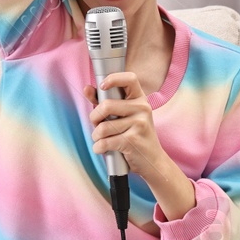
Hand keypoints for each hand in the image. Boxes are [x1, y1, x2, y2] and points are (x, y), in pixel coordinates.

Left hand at [84, 73, 196, 214]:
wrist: (152, 160)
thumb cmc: (135, 135)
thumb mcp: (124, 116)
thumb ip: (105, 102)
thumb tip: (87, 88)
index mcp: (140, 99)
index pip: (129, 78)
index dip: (113, 79)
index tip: (102, 86)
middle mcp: (142, 108)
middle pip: (106, 105)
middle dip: (94, 118)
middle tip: (97, 125)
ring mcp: (139, 124)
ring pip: (102, 127)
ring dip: (96, 136)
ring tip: (102, 139)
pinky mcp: (133, 140)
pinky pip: (104, 142)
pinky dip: (98, 148)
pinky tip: (103, 148)